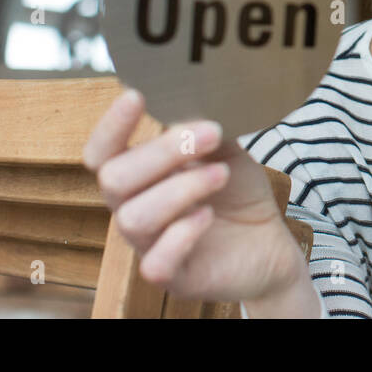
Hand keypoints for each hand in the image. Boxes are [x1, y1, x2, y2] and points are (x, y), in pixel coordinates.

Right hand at [82, 88, 307, 303]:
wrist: (270, 240)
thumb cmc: (237, 192)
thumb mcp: (225, 150)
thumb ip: (204, 126)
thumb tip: (192, 94)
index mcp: (140, 175)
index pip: (102, 153)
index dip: (110, 126)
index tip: (136, 96)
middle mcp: (134, 208)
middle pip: (114, 179)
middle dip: (162, 151)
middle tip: (210, 134)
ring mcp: (149, 245)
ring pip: (134, 218)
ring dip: (181, 188)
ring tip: (220, 174)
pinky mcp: (173, 276)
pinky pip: (155, 263)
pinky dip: (181, 235)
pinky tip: (207, 216)